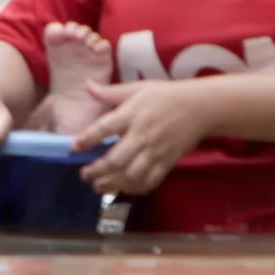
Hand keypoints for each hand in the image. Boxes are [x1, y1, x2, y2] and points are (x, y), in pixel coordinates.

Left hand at [76, 79, 211, 196]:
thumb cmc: (166, 95)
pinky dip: (135, 188)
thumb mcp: (137, 88)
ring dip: (113, 184)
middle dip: (97, 170)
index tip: (74, 147)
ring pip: (131, 174)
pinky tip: (124, 189)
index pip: (104, 128)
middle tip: (85, 175)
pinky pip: (150, 181)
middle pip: (116, 158)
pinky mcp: (167, 162)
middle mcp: (142, 135)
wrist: (200, 107)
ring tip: (99, 187)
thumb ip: (110, 92)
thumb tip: (86, 85)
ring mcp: (155, 151)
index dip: (87, 139)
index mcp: (132, 114)